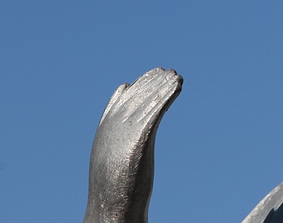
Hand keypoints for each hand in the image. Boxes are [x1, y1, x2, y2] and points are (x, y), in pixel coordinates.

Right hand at [84, 68, 181, 222]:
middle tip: (169, 73)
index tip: (151, 79)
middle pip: (136, 99)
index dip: (137, 90)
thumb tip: (124, 151)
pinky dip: (167, 96)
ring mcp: (124, 133)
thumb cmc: (114, 195)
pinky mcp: (139, 139)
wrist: (111, 211)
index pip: (120, 103)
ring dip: (163, 87)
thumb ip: (117, 151)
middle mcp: (112, 128)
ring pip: (147, 102)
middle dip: (152, 85)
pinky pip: (156, 111)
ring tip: (177, 78)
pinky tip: (178, 87)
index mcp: (104, 134)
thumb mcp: (112, 167)